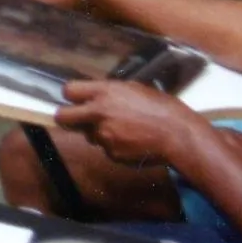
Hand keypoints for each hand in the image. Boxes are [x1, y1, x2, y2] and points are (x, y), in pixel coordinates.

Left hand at [55, 80, 201, 166]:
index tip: (75, 99)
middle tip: (77, 118)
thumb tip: (96, 96)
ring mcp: (103, 136)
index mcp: (105, 92)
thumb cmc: (161, 107)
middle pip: (63, 117)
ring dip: (99, 132)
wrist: (177, 135)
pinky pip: (106, 148)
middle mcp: (98, 113)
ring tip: (124, 129)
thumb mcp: (134, 89)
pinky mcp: (111, 153)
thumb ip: (110, 92)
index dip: (71, 96)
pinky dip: (115, 145)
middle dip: (67, 117)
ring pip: (89, 134)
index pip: (69, 91)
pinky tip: (132, 140)